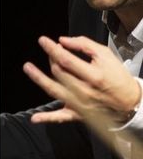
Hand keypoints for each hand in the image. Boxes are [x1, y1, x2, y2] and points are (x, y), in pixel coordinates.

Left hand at [23, 36, 140, 124]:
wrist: (129, 101)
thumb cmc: (117, 76)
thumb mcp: (106, 55)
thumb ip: (84, 45)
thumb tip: (62, 40)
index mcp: (94, 76)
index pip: (66, 60)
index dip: (52, 49)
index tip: (42, 40)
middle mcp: (85, 91)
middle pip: (59, 72)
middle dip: (52, 58)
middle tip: (53, 52)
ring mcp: (80, 104)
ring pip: (54, 90)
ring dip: (39, 79)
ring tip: (28, 67)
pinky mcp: (77, 114)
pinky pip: (60, 117)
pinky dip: (47, 118)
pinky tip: (34, 118)